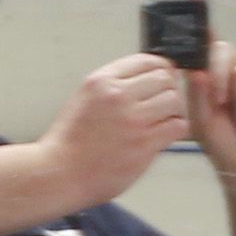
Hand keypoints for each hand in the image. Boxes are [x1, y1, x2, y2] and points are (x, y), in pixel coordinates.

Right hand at [37, 52, 189, 208]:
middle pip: (165, 78)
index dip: (159, 69)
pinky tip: (162, 135)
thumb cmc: (69, 143)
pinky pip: (177, 126)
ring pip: (174, 100)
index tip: (163, 78)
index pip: (146, 61)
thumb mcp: (83, 99)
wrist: (58, 174)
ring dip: (172, 111)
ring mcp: (132, 119)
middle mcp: (117, 96)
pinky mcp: (144, 143)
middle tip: (161, 104)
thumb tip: (145, 77)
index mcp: (100, 82)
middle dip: (166, 90)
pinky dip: (174, 130)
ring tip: (160, 121)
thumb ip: (112, 86)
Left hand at [186, 35, 235, 190]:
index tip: (198, 7)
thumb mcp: (202, 122)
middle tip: (218, 101)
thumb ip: (196, 95)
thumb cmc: (224, 144)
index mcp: (214, 78)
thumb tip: (195, 69)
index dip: (202, 32)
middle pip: (226, 50)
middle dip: (219, 72)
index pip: (207, 48)